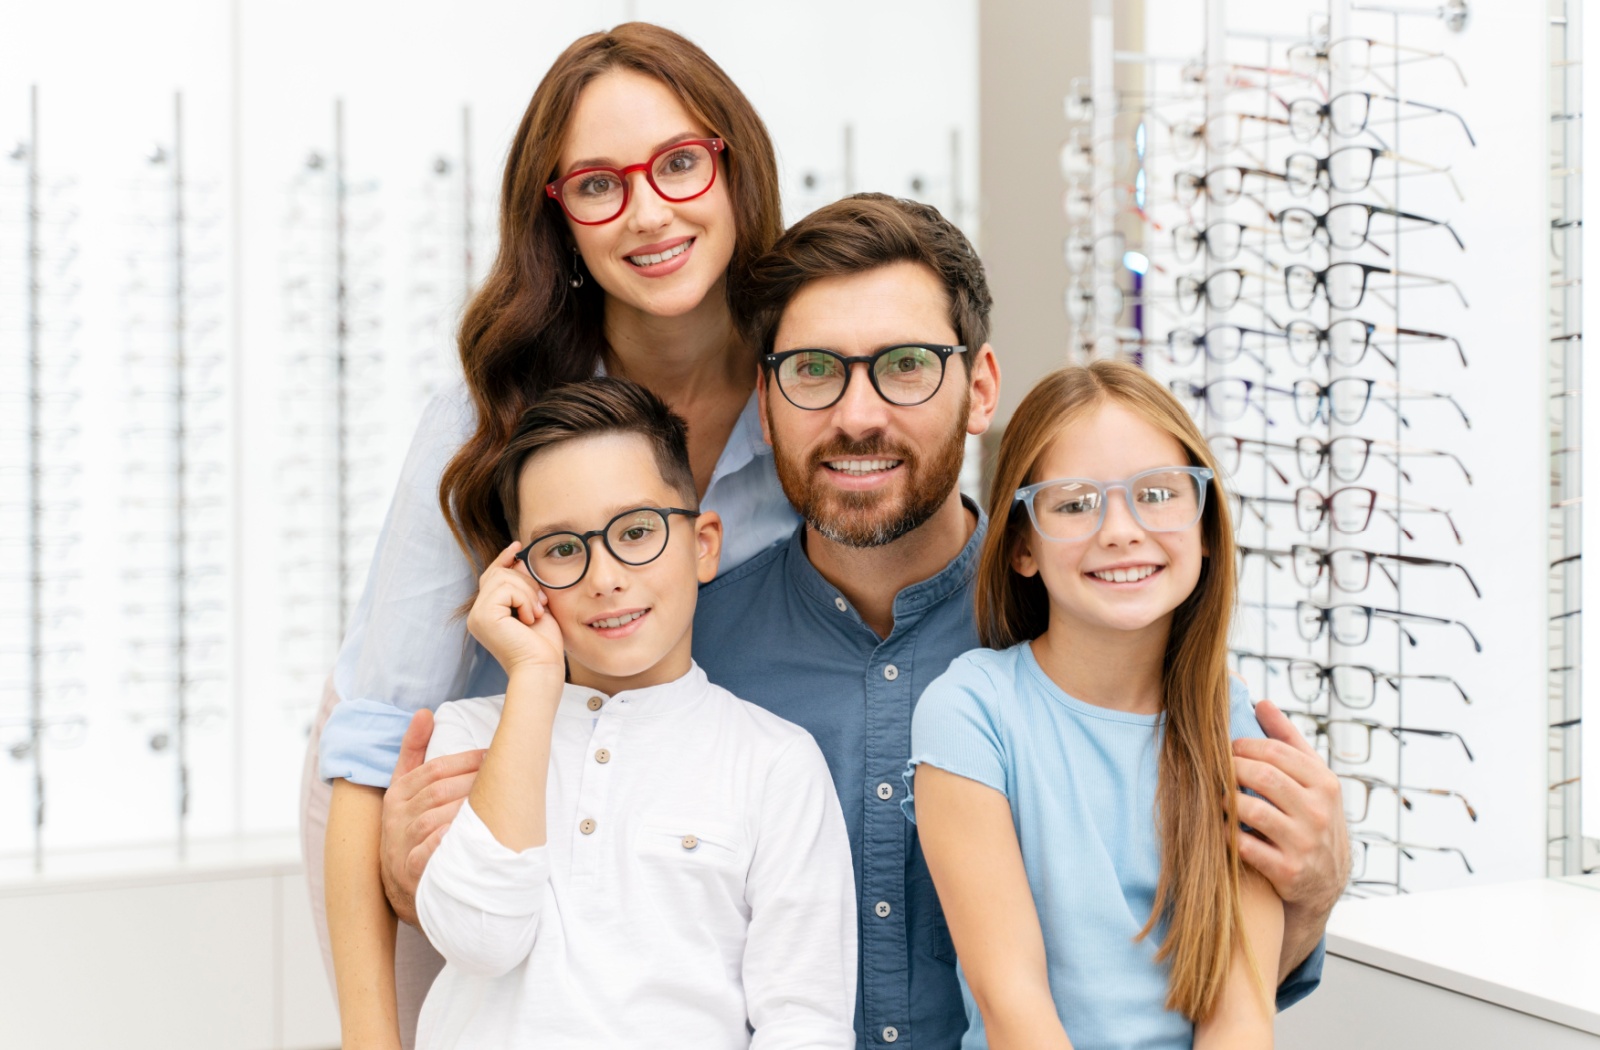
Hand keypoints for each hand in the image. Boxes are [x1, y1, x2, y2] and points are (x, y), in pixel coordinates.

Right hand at [380, 708, 482, 925]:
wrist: (402, 886)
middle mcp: (397, 818)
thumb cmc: (411, 828)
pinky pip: (430, 853)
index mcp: (398, 794)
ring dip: (467, 811)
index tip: (493, 756)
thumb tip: (424, 712)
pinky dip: (449, 843)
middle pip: (439, 792)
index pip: (433, 770)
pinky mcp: (411, 873)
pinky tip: (471, 836)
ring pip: (436, 820)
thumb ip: (414, 751)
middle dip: (473, 783)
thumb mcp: (406, 789)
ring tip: (495, 805)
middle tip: (504, 779)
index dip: (466, 761)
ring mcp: (401, 846)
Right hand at [466, 541, 564, 675]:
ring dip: (528, 592)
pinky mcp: (483, 616)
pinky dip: (524, 599)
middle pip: (499, 573)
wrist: (542, 668)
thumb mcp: (534, 607)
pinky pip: (506, 588)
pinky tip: (530, 618)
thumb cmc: (543, 645)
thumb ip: (524, 586)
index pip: (492, 576)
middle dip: (527, 582)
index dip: (504, 559)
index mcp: (488, 612)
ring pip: (503, 577)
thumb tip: (518, 559)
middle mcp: (477, 614)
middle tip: (541, 605)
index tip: (518, 545)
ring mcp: (477, 615)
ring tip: (536, 614)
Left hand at [1232, 699, 1349, 913]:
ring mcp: (1304, 843)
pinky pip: (1245, 845)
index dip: (1244, 746)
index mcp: (1325, 783)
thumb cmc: (1312, 817)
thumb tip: (1262, 702)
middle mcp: (1319, 812)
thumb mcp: (1312, 779)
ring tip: (1220, 797)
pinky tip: (1223, 827)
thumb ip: (1288, 740)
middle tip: (1218, 771)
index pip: (1277, 752)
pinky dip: (1227, 833)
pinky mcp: (1288, 871)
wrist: (1326, 882)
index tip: (1228, 749)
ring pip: (1252, 809)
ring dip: (1227, 800)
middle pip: (1263, 776)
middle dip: (1232, 769)